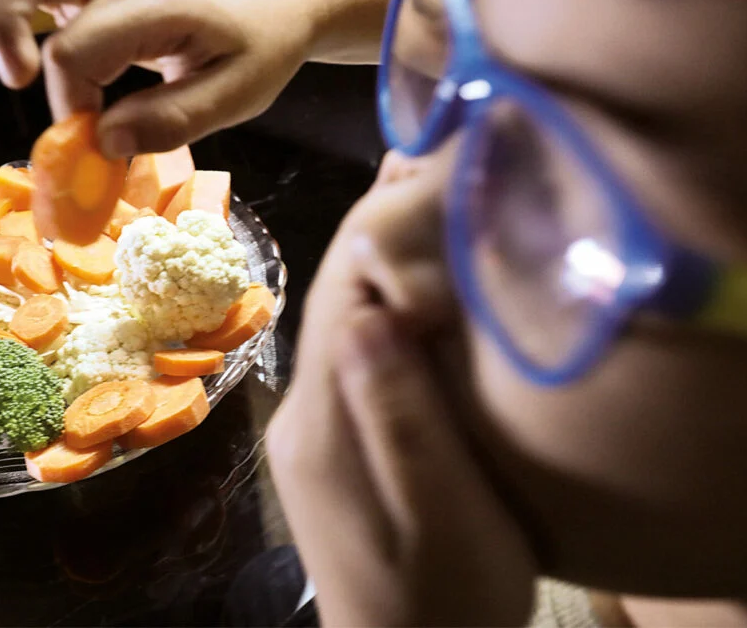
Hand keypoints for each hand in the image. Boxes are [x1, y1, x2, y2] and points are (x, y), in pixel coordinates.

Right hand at [0, 0, 317, 156]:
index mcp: (155, 3)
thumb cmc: (263, 47)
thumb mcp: (236, 97)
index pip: (76, 54)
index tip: (91, 143)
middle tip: (18, 79)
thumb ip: (170, 122)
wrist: (282, 5)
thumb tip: (103, 143)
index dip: (70, 108)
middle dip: (2, 24)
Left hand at [266, 154, 536, 625]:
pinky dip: (379, 313)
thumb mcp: (441, 514)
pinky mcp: (328, 446)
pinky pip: (350, 358)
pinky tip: (412, 295)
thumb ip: (401, 418)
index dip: (376, 231)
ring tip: (418, 204)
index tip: (418, 166)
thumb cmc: (444, 598)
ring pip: (340, 326)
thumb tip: (368, 313)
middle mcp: (302, 414)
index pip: (341, 298)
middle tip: (419, 162)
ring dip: (376, 271)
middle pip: (334, 302)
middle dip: (374, 237)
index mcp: (326, 421)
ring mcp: (310, 431)